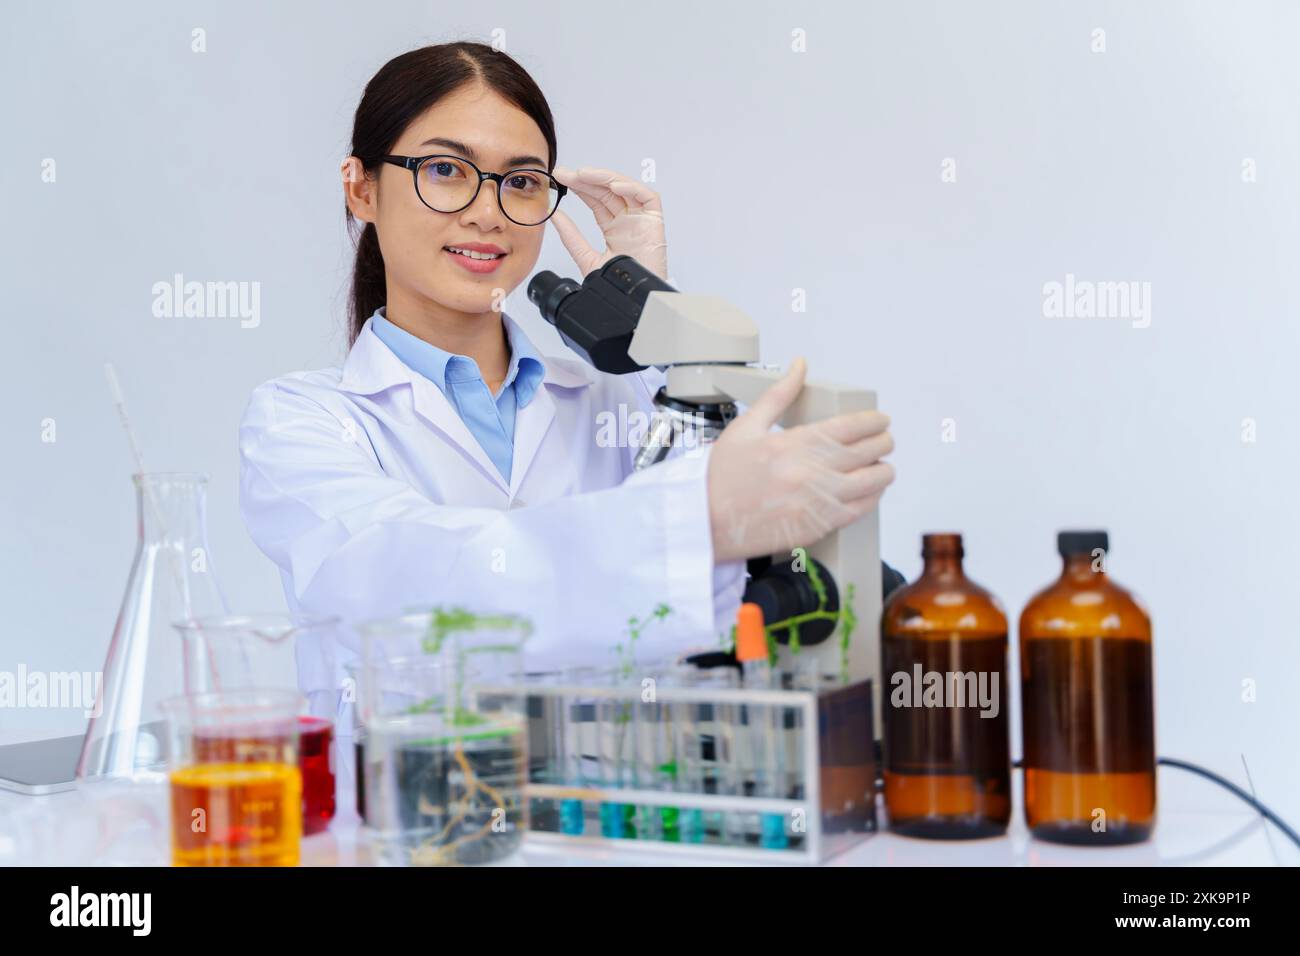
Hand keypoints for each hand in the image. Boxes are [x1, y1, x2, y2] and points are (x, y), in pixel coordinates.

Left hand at [549, 166, 668, 279]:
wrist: (637, 302)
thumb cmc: (619, 286)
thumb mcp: (587, 258)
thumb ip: (572, 237)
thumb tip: (555, 215)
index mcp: (614, 228)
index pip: (595, 201)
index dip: (579, 188)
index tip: (560, 179)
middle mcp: (628, 220)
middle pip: (606, 191)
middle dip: (585, 180)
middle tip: (565, 174)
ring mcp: (641, 219)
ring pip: (624, 189)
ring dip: (604, 178)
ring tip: (583, 174)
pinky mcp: (655, 221)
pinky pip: (648, 197)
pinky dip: (632, 188)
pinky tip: (614, 185)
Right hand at [706, 358, 895, 562]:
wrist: (705, 521)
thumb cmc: (721, 476)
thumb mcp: (746, 426)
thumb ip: (779, 395)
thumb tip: (799, 366)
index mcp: (796, 442)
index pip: (852, 426)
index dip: (874, 422)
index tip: (880, 420)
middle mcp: (812, 471)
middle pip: (869, 452)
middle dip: (883, 442)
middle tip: (885, 439)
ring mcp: (818, 501)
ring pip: (872, 482)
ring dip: (883, 471)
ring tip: (882, 466)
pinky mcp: (818, 526)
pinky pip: (860, 510)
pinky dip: (872, 498)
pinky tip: (870, 492)